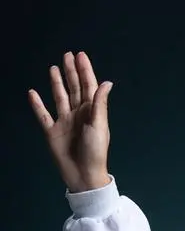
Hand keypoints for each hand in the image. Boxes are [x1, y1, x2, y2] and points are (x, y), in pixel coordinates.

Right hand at [29, 51, 112, 193]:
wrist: (83, 175)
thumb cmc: (95, 151)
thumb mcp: (99, 125)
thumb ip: (99, 103)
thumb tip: (106, 82)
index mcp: (92, 111)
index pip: (88, 86)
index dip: (85, 70)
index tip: (80, 55)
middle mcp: (78, 114)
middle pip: (74, 88)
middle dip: (71, 72)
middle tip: (67, 55)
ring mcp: (64, 122)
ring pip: (59, 97)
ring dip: (56, 83)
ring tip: (53, 68)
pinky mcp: (52, 132)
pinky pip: (43, 115)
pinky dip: (37, 104)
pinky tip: (32, 93)